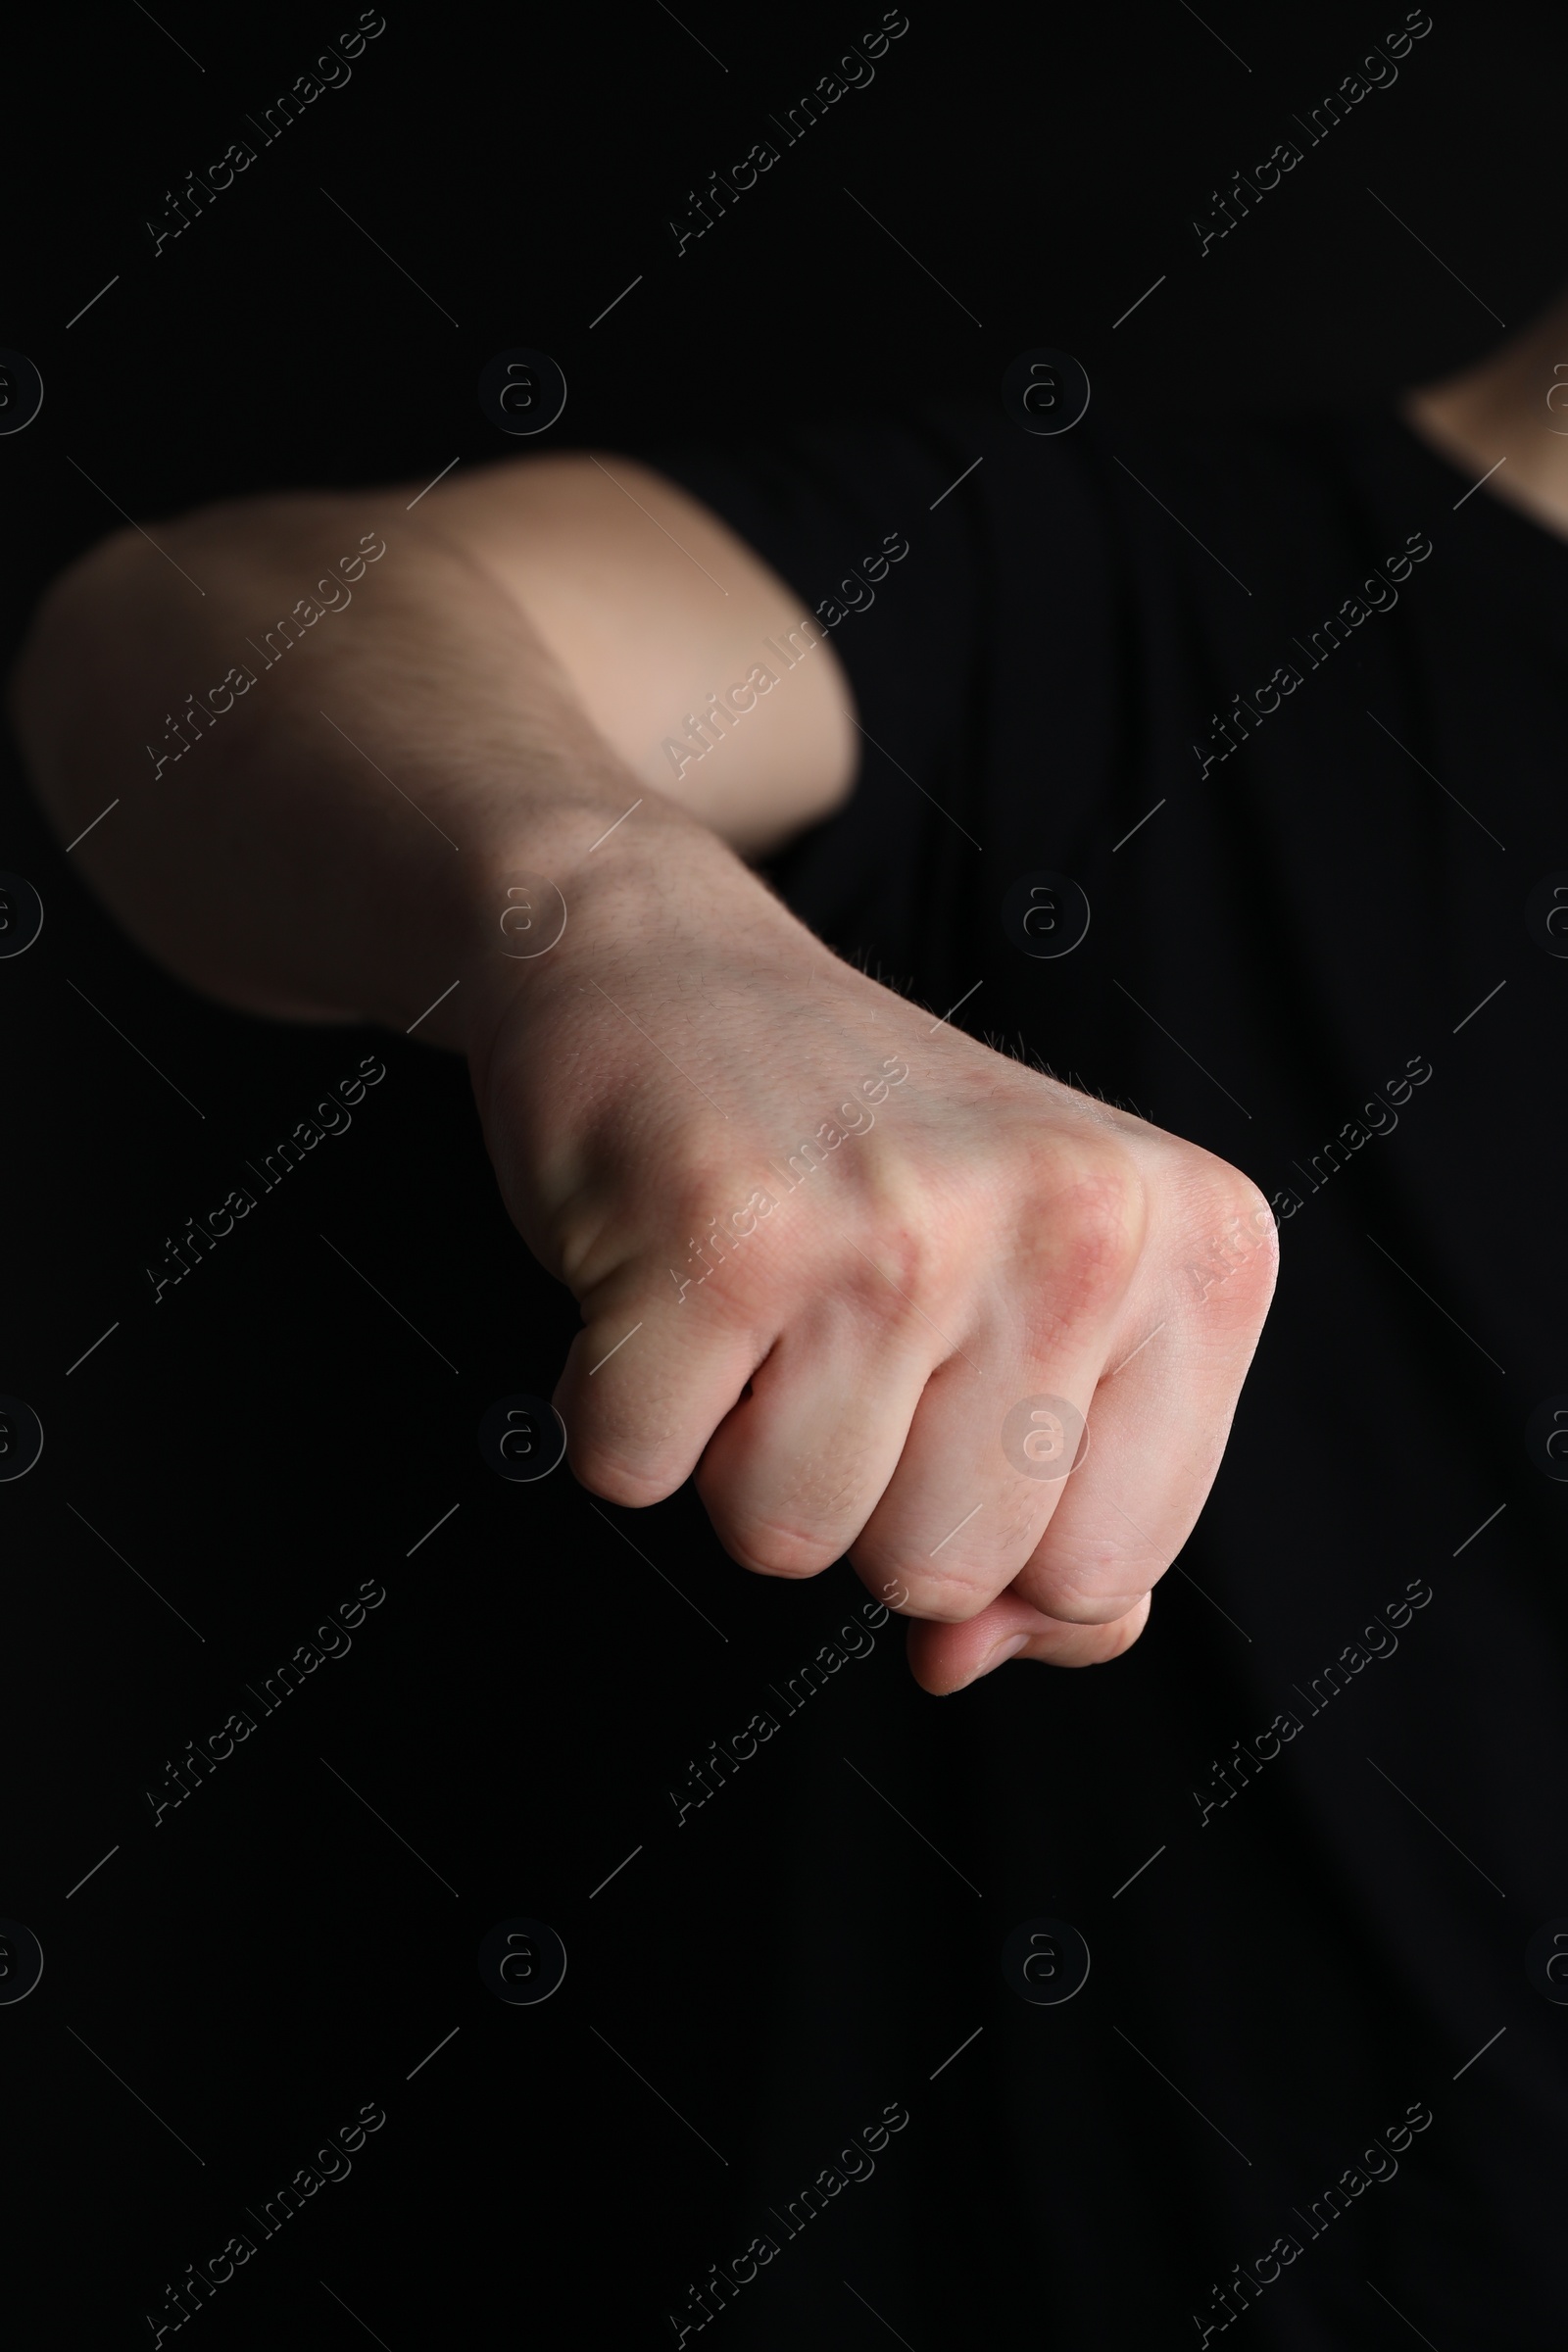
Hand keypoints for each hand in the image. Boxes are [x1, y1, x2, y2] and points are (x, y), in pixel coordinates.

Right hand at [466, 826, 1276, 1693]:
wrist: (669, 964)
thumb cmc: (863, 1162)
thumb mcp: (1037, 1308)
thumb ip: (1067, 1508)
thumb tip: (968, 1661)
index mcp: (1196, 1247)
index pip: (1108, 1571)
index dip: (992, 1529)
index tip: (939, 1390)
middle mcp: (1078, 1223)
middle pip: (946, 1572)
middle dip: (856, 1491)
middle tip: (829, 1325)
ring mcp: (902, 1224)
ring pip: (789, 1541)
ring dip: (733, 1450)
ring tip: (752, 1300)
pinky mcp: (724, 1233)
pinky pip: (638, 1475)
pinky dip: (616, 1405)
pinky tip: (656, 1277)